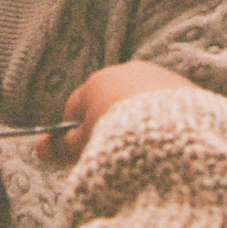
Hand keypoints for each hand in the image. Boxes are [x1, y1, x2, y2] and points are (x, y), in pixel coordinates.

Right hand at [38, 61, 196, 163]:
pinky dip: (164, 123)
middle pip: (109, 102)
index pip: (76, 107)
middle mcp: (128, 71)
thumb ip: (62, 148)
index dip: (75, 134)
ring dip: (138, 122)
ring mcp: (159, 77)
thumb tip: (40, 148)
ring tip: (146, 151)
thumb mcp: (86, 147)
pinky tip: (169, 143)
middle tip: (114, 155)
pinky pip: (167, 107)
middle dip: (108, 126)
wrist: (176, 134)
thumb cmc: (121, 139)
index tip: (82, 155)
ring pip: (139, 103)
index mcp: (97, 82)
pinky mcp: (187, 89)